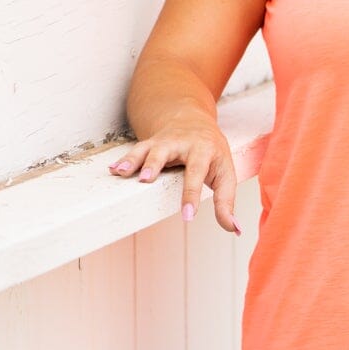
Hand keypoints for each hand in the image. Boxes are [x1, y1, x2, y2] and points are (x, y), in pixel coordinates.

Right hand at [108, 112, 240, 232]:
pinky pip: (135, 150)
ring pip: (147, 149)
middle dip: (155, 165)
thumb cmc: (212, 153)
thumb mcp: (225, 173)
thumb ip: (227, 202)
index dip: (192, 195)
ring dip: (133, 160)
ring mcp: (164, 142)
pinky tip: (113, 170)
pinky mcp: (150, 144)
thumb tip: (235, 230)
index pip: (197, 174)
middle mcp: (182, 144)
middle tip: (146, 180)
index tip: (187, 216)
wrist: (192, 119)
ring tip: (121, 173)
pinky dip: (123, 160)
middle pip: (166, 153)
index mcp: (204, 151)